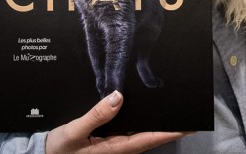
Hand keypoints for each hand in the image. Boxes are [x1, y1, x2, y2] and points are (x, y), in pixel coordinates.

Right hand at [45, 91, 187, 152]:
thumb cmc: (58, 148)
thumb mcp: (74, 131)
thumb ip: (96, 115)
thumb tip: (118, 97)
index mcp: (114, 149)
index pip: (148, 139)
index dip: (170, 132)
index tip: (188, 125)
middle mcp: (118, 148)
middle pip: (150, 136)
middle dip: (169, 127)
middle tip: (188, 114)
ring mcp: (114, 145)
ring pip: (141, 134)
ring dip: (156, 124)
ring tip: (171, 110)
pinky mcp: (108, 141)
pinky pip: (129, 131)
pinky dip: (140, 122)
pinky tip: (143, 111)